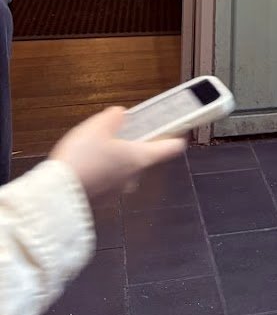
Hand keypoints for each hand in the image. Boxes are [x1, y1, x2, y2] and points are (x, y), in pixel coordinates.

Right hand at [50, 107, 184, 201]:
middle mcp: (134, 177)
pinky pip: (107, 180)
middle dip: (132, 143)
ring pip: (123, 169)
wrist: (56, 196)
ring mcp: (117, 191)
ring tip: (94, 146)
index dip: (179, 135)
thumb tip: (121, 115)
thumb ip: (114, 117)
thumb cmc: (82, 159)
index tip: (182, 128)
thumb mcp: (98, 126)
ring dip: (114, 157)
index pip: (172, 148)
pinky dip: (101, 170)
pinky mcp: (102, 199)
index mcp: (140, 158)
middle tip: (118, 131)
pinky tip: (85, 163)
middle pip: (143, 156)